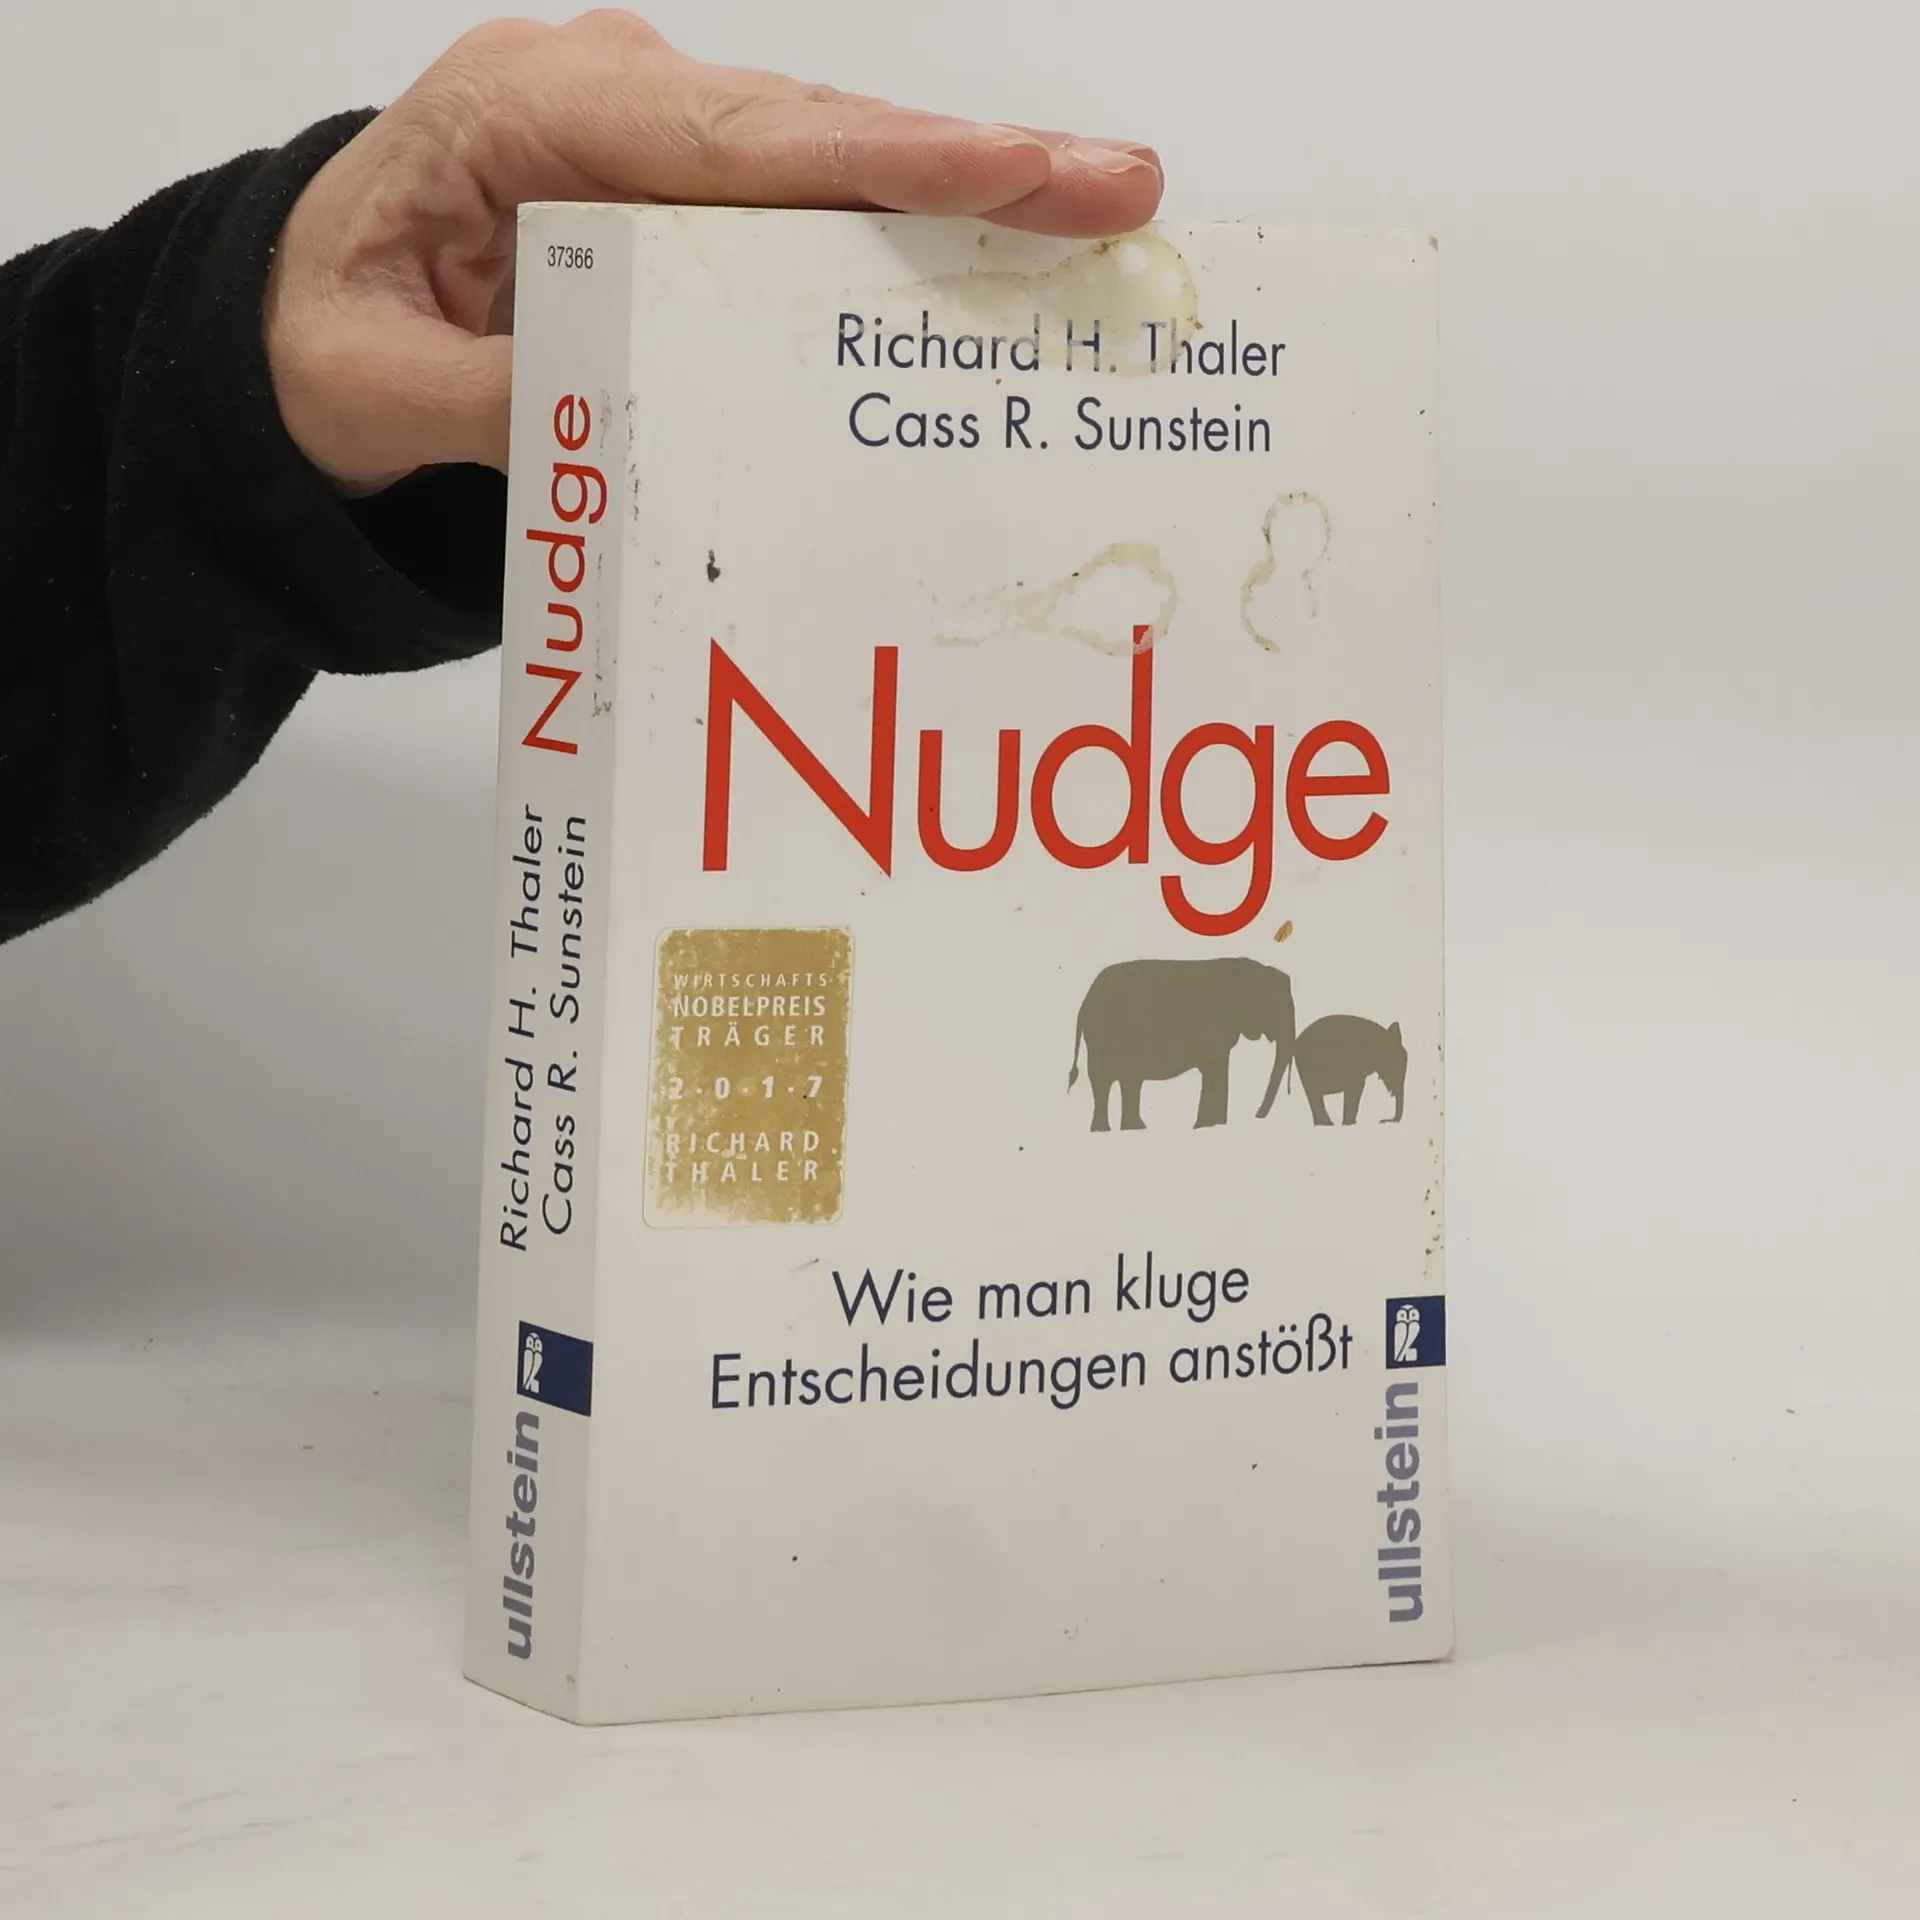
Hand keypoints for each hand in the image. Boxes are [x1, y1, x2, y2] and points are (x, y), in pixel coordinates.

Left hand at [265, 10, 1162, 493]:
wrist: (303, 310)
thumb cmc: (327, 326)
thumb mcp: (368, 382)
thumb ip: (488, 401)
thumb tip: (613, 425)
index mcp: (532, 110)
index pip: (739, 141)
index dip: (887, 160)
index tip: (1013, 172)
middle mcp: (614, 102)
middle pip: (820, 133)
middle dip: (976, 165)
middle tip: (1120, 189)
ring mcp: (661, 143)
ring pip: (834, 163)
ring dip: (965, 197)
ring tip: (1096, 218)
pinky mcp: (687, 196)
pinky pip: (811, 209)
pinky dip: (907, 235)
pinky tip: (1000, 260)